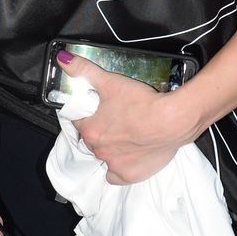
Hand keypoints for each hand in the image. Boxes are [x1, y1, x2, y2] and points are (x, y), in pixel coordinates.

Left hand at [58, 51, 194, 183]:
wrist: (173, 120)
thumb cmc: (142, 102)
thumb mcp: (111, 81)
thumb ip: (84, 70)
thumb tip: (63, 60)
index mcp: (90, 130)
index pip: (79, 122)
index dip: (87, 114)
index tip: (98, 111)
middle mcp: (99, 150)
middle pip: (92, 140)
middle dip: (100, 131)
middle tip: (116, 121)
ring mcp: (114, 164)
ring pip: (104, 157)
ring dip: (110, 148)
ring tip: (126, 136)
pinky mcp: (130, 175)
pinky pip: (116, 176)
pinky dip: (119, 168)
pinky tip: (127, 157)